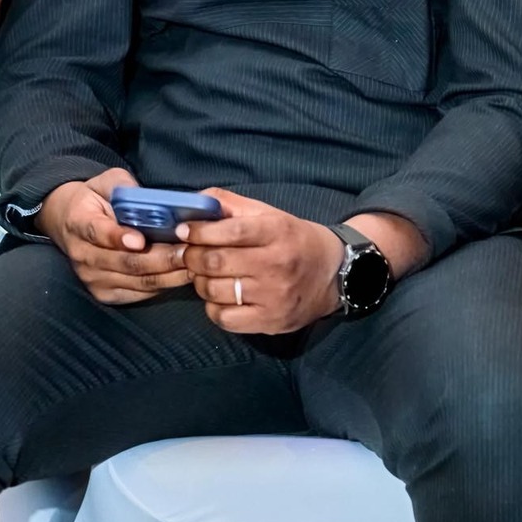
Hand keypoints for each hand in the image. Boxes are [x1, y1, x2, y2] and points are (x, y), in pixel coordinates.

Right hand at [35, 167, 191, 304]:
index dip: (119, 237)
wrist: (69, 222)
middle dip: (161, 258)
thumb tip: (150, 197)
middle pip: (125, 262)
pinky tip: (184, 274)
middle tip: (190, 250)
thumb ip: (125, 186)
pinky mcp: (105, 293)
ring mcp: (92, 278)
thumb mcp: (106, 182)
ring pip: (136, 280)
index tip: (141, 240)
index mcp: (79, 222)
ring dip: (168, 274)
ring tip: (195, 262)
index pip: (98, 232)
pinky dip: (164, 285)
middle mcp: (83, 255)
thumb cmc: (96, 199)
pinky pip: (139, 292)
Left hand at [177, 189, 344, 334]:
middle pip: (215, 262)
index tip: (185, 231)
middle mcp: (277, 263)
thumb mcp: (273, 215)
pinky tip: (222, 298)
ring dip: (201, 282)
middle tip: (190, 255)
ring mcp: (273, 295)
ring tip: (207, 276)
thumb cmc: (297, 241)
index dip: (199, 232)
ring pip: (213, 291)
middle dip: (192, 257)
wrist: (336, 276)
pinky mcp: (269, 320)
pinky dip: (213, 307)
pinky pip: (223, 317)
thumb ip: (233, 204)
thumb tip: (194, 201)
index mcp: (278, 231)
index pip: (230, 231)